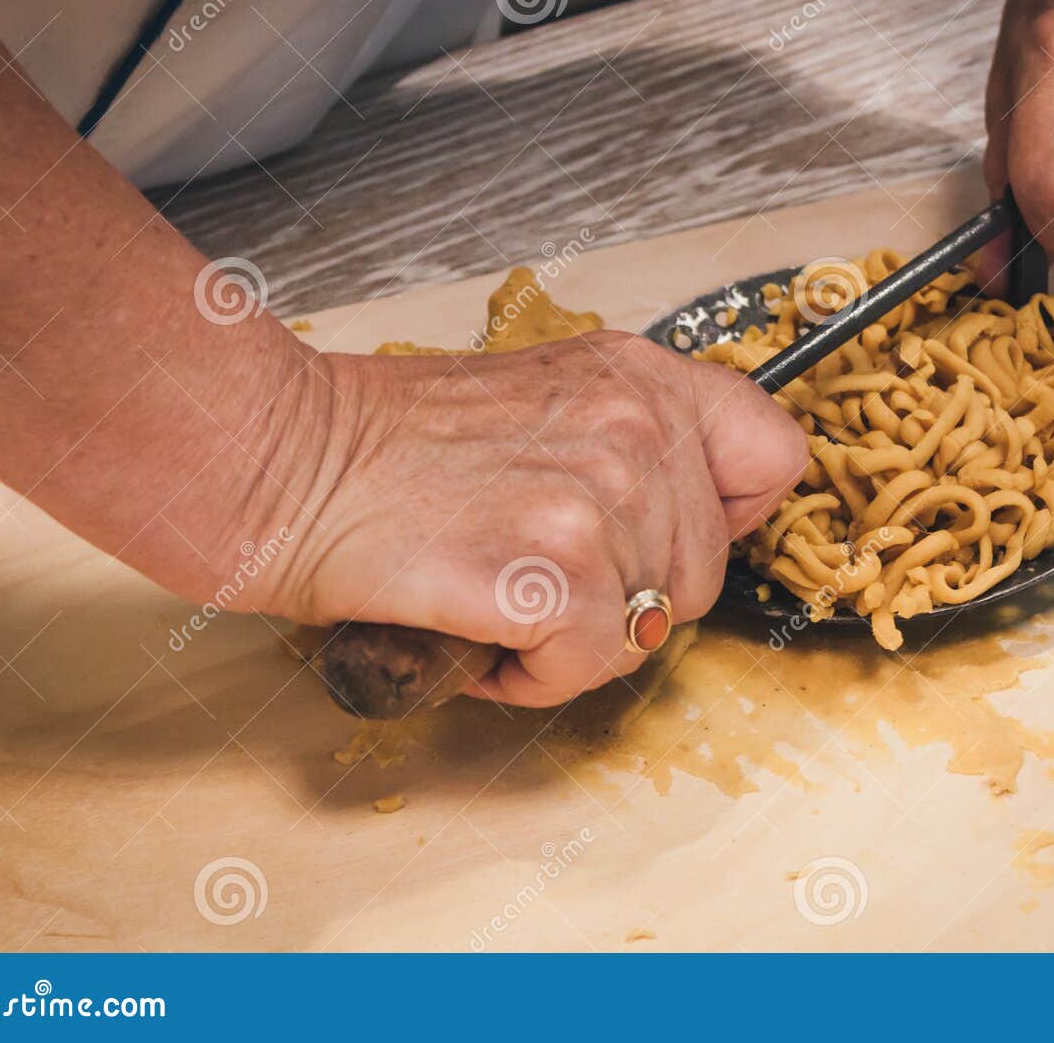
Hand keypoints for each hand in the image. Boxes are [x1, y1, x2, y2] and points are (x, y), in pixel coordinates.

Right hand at [250, 333, 805, 706]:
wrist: (282, 460)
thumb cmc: (387, 443)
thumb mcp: (541, 399)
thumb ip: (625, 442)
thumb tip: (684, 520)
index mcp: (638, 378)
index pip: (771, 455)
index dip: (724, 515)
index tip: (664, 533)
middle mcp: (636, 431)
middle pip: (700, 574)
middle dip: (623, 598)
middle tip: (535, 573)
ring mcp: (600, 503)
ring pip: (644, 631)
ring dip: (570, 641)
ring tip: (494, 593)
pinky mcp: (551, 576)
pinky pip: (585, 669)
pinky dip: (527, 675)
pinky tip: (474, 626)